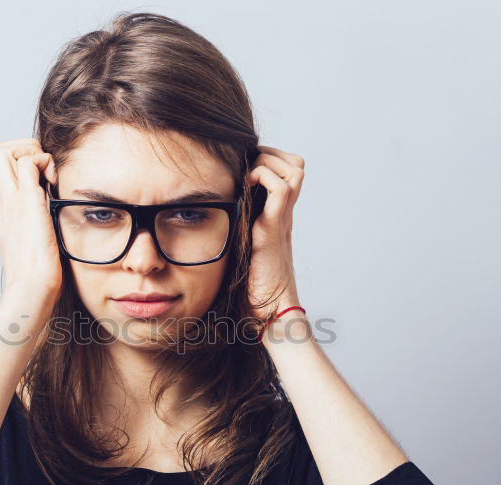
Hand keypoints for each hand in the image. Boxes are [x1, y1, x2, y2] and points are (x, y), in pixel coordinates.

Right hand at [0, 138, 62, 301]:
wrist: (31, 289)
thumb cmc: (37, 272)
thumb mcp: (35, 238)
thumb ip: (38, 220)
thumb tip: (54, 210)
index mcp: (2, 208)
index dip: (20, 159)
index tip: (43, 178)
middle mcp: (1, 200)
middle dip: (22, 148)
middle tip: (45, 171)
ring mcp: (10, 200)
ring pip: (4, 149)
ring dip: (31, 152)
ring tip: (49, 176)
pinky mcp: (26, 202)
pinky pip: (29, 160)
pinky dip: (45, 161)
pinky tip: (56, 183)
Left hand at [245, 145, 304, 321]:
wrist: (269, 314)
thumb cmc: (252, 291)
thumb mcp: (238, 252)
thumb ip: (232, 234)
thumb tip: (205, 224)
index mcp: (276, 218)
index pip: (287, 172)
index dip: (269, 160)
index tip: (242, 166)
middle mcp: (283, 215)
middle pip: (295, 164)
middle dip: (270, 154)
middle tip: (244, 165)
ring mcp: (282, 220)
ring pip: (294, 169)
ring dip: (268, 162)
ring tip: (246, 175)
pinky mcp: (275, 228)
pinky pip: (281, 187)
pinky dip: (263, 176)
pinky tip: (244, 186)